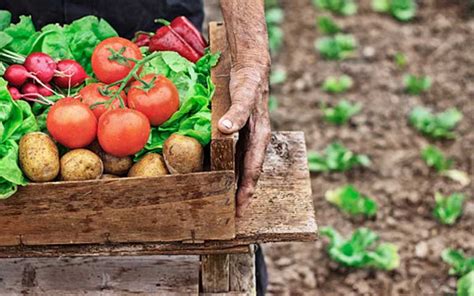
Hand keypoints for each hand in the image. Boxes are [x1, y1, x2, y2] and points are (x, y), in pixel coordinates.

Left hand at [218, 63, 270, 216]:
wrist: (250, 68)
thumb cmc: (249, 82)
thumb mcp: (244, 96)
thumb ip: (236, 113)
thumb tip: (225, 130)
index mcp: (259, 137)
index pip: (253, 170)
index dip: (246, 190)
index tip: (240, 209)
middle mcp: (254, 141)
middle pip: (248, 173)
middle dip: (241, 194)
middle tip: (231, 215)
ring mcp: (246, 138)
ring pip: (241, 167)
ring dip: (234, 184)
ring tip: (224, 202)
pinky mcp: (238, 133)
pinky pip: (233, 156)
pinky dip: (227, 169)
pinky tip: (217, 175)